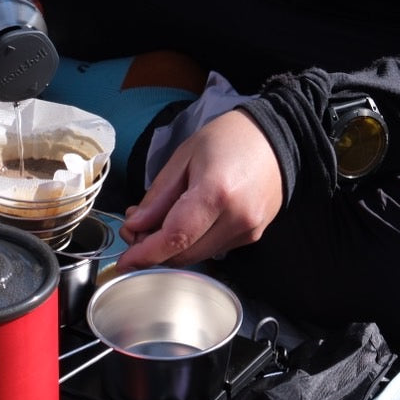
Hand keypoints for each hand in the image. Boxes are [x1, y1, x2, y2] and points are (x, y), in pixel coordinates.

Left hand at [117, 109, 284, 269]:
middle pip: (184, 254)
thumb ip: (159, 195)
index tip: (124, 261)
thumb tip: (136, 227)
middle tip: (136, 229)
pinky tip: (187, 221)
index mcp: (216, 193)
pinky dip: (193, 242)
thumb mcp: (184, 156)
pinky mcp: (252, 236)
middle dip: (154, 249)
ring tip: (161, 220)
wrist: (275, 138)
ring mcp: (248, 231)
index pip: (174, 238)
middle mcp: (236, 219)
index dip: (145, 254)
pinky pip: (213, 248)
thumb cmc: (228, 139)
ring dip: (172, 248)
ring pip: (198, 256)